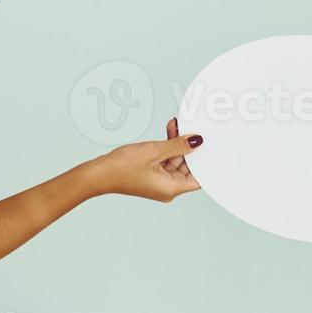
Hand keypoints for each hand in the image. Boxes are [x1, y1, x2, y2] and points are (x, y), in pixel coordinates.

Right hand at [85, 118, 202, 201]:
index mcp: (172, 188)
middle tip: (195, 128)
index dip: (208, 162)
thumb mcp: (155, 151)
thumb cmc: (121, 167)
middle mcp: (168, 187)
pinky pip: (165, 158)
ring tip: (179, 124)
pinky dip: (168, 146)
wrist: (96, 173)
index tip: (215, 147)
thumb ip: (178, 145)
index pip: (200, 178)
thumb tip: (197, 141)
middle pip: (189, 166)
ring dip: (178, 143)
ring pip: (176, 159)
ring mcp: (159, 180)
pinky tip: (170, 129)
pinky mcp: (151, 173)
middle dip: (191, 147)